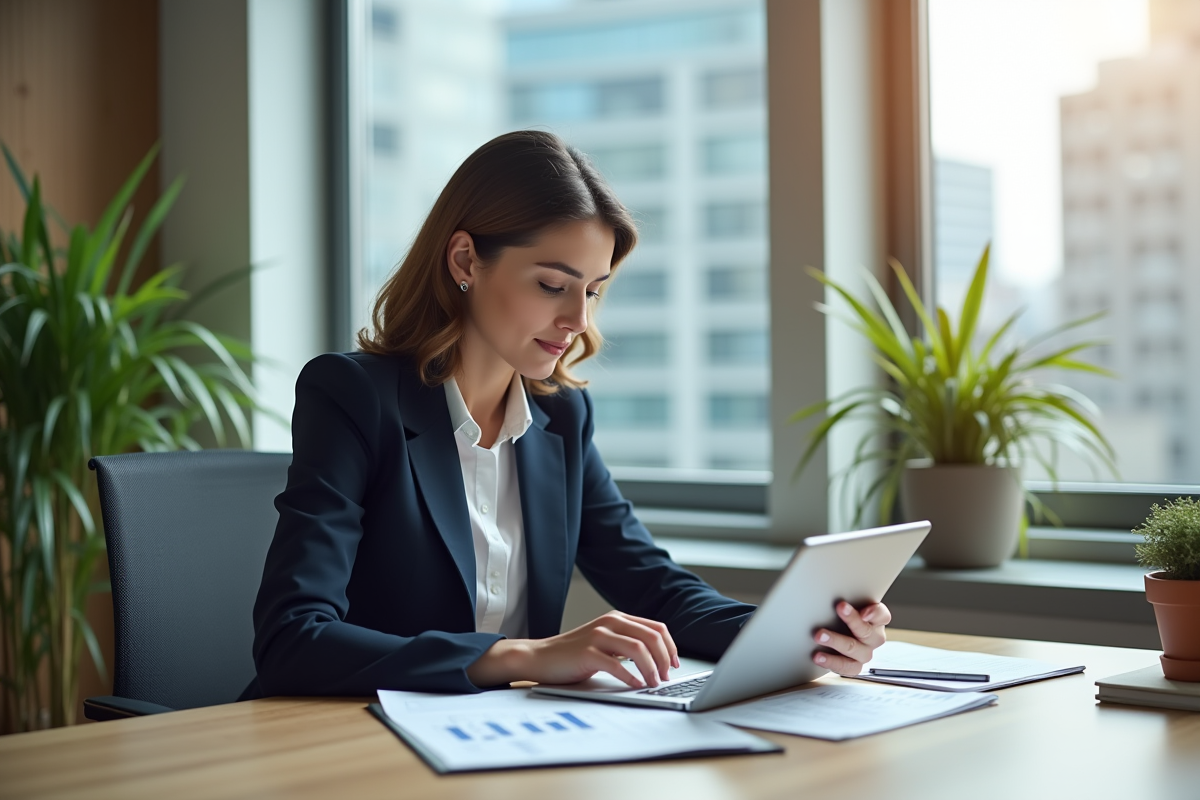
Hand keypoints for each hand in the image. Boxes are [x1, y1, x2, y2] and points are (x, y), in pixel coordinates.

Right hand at [466, 610, 679, 688]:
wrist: (539, 657)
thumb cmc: (573, 654)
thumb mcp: (605, 641)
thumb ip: (627, 643)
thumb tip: (659, 659)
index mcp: (618, 618)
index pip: (656, 627)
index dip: (671, 647)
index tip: (675, 664)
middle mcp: (610, 622)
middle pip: (651, 637)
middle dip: (665, 659)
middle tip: (666, 677)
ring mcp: (598, 636)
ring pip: (638, 649)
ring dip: (652, 669)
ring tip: (654, 683)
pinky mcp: (587, 652)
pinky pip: (617, 665)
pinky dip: (631, 677)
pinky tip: (636, 685)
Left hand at [811, 601, 890, 675]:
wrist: (838, 634)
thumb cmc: (844, 616)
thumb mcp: (850, 604)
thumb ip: (850, 599)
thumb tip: (837, 596)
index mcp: (877, 621)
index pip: (882, 615)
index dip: (874, 612)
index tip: (863, 609)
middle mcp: (874, 638)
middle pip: (866, 631)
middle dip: (851, 620)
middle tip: (837, 609)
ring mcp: (865, 654)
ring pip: (855, 649)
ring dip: (836, 641)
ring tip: (819, 636)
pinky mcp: (855, 666)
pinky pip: (847, 668)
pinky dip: (832, 662)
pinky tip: (819, 656)